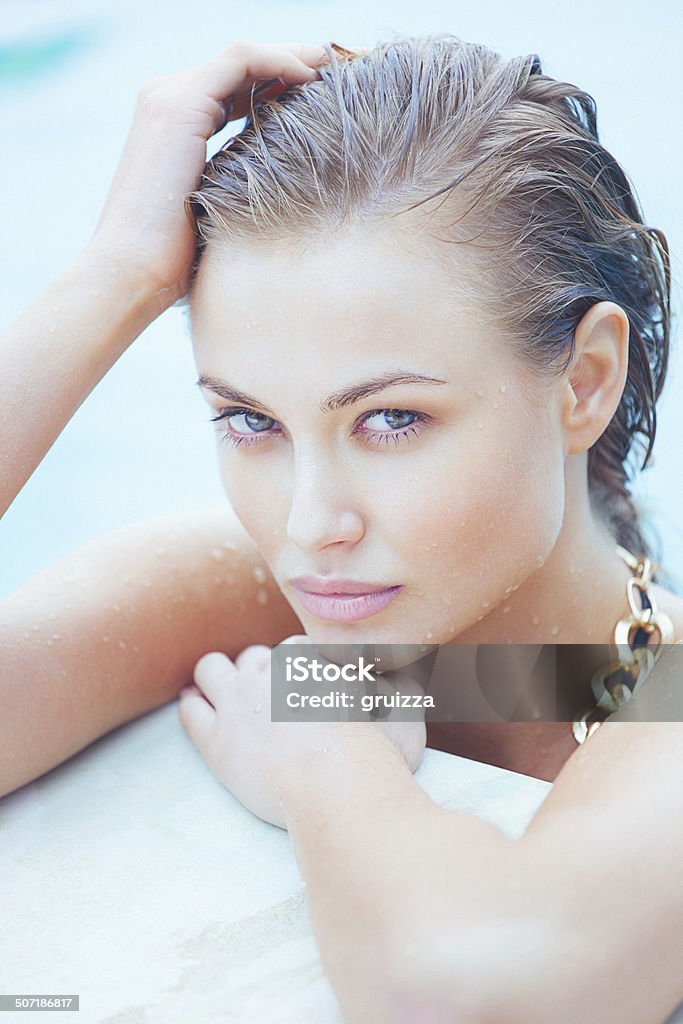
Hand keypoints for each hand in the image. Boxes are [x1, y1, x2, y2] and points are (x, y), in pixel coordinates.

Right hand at [89, 41, 328, 306]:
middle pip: (244, 66)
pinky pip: (241, 61)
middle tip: (344, 72)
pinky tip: (312, 78)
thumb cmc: (174, 261)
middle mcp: (169, 99)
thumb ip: (239, 184)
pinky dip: (280, 62)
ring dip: (295, 56)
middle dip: (295, 64)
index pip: (237, 87)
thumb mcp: (216, 211)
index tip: (329, 96)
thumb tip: (287, 194)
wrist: (133, 269)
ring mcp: (170, 96)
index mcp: (176, 123)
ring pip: (245, 55)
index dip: (283, 84)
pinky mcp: (180, 103)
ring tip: (337, 68)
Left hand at [177, 635, 426, 827]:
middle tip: (269, 698)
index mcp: (310, 658)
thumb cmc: (377, 753)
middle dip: (260, 672)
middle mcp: (269, 669)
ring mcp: (237, 700)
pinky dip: (193, 702)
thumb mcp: (404, 710)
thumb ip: (401, 687)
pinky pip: (191, 708)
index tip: (309, 688)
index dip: (302, 669)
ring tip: (222, 689)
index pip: (297, 650)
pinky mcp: (216, 737)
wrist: (336, 787)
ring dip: (219, 676)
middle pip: (255, 657)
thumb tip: (402, 676)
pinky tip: (194, 703)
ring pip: (213, 669)